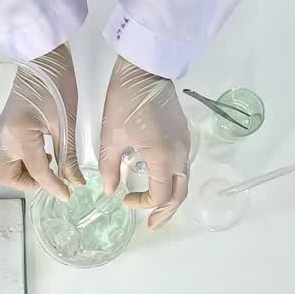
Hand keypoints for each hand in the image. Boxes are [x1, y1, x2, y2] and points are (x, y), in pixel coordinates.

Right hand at [0, 44, 84, 200]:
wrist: (42, 56)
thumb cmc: (57, 84)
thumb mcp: (67, 122)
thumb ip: (68, 156)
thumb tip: (75, 181)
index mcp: (19, 136)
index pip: (36, 172)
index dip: (53, 187)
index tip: (69, 195)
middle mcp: (4, 137)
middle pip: (9, 176)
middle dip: (31, 184)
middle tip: (53, 179)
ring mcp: (2, 131)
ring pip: (9, 166)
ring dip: (28, 172)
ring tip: (52, 161)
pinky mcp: (6, 126)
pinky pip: (11, 153)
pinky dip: (26, 160)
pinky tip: (45, 150)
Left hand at [98, 56, 190, 228]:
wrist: (145, 68)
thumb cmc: (125, 99)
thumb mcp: (111, 138)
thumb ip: (110, 169)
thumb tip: (109, 190)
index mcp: (162, 157)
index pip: (160, 195)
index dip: (143, 204)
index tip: (125, 200)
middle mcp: (180, 153)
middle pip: (180, 193)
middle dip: (166, 212)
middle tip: (152, 224)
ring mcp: (185, 143)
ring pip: (184, 180)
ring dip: (170, 196)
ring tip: (154, 206)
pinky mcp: (184, 134)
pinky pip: (183, 165)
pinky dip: (173, 179)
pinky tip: (156, 179)